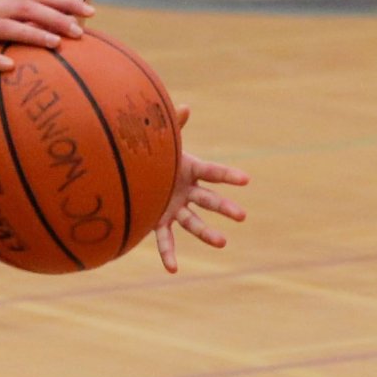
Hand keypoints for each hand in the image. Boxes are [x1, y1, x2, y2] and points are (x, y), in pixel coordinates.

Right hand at [0, 0, 90, 85]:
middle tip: (80, 32)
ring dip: (33, 34)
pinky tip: (10, 69)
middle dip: (56, 17)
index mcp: (3, 5)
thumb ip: (26, 32)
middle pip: (27, 7)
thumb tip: (65, 40)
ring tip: (55, 44)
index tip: (91, 12)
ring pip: (6, 27)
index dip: (65, 1)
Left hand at [154, 105, 249, 273]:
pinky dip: (168, 254)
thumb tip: (184, 106)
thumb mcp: (161, 138)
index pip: (213, 172)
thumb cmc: (149, 151)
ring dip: (208, 233)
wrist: (130, 170)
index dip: (229, 175)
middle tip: (241, 216)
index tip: (246, 179)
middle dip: (225, 207)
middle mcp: (186, 191)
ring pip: (194, 222)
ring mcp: (175, 208)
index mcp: (189, 169)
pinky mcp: (159, 221)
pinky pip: (165, 240)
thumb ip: (172, 124)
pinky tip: (172, 269)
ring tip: (223, 243)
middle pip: (210, 200)